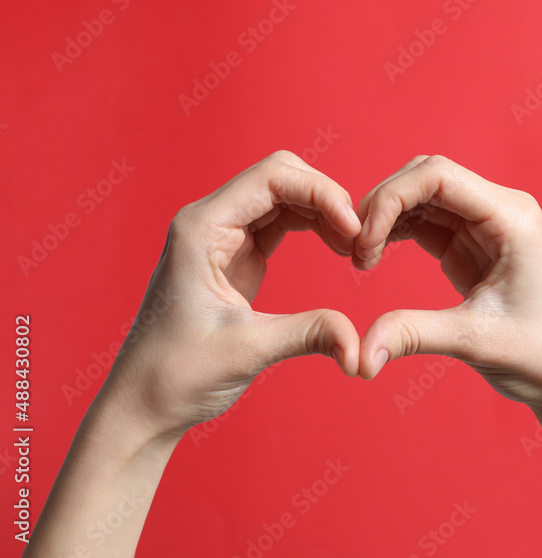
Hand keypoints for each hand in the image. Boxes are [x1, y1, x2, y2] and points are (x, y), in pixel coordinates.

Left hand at [104, 150, 363, 438]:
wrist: (144, 402)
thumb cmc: (176, 374)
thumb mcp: (246, 351)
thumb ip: (308, 335)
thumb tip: (360, 345)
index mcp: (202, 228)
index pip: (271, 178)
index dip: (321, 193)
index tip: (354, 229)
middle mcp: (211, 221)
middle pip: (281, 176)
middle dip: (326, 197)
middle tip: (358, 238)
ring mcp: (224, 235)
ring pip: (285, 195)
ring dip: (324, 211)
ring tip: (353, 247)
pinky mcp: (238, 254)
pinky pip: (283, 220)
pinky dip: (315, 227)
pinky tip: (337, 248)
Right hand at [352, 154, 541, 410]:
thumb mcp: (475, 340)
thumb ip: (415, 334)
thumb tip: (359, 355)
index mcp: (511, 217)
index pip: (438, 176)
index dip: (390, 198)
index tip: (363, 242)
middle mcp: (500, 209)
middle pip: (426, 176)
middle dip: (383, 204)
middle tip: (353, 251)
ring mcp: (485, 224)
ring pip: (422, 195)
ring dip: (386, 217)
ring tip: (360, 258)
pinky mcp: (472, 245)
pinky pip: (426, 220)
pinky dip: (396, 231)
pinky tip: (372, 256)